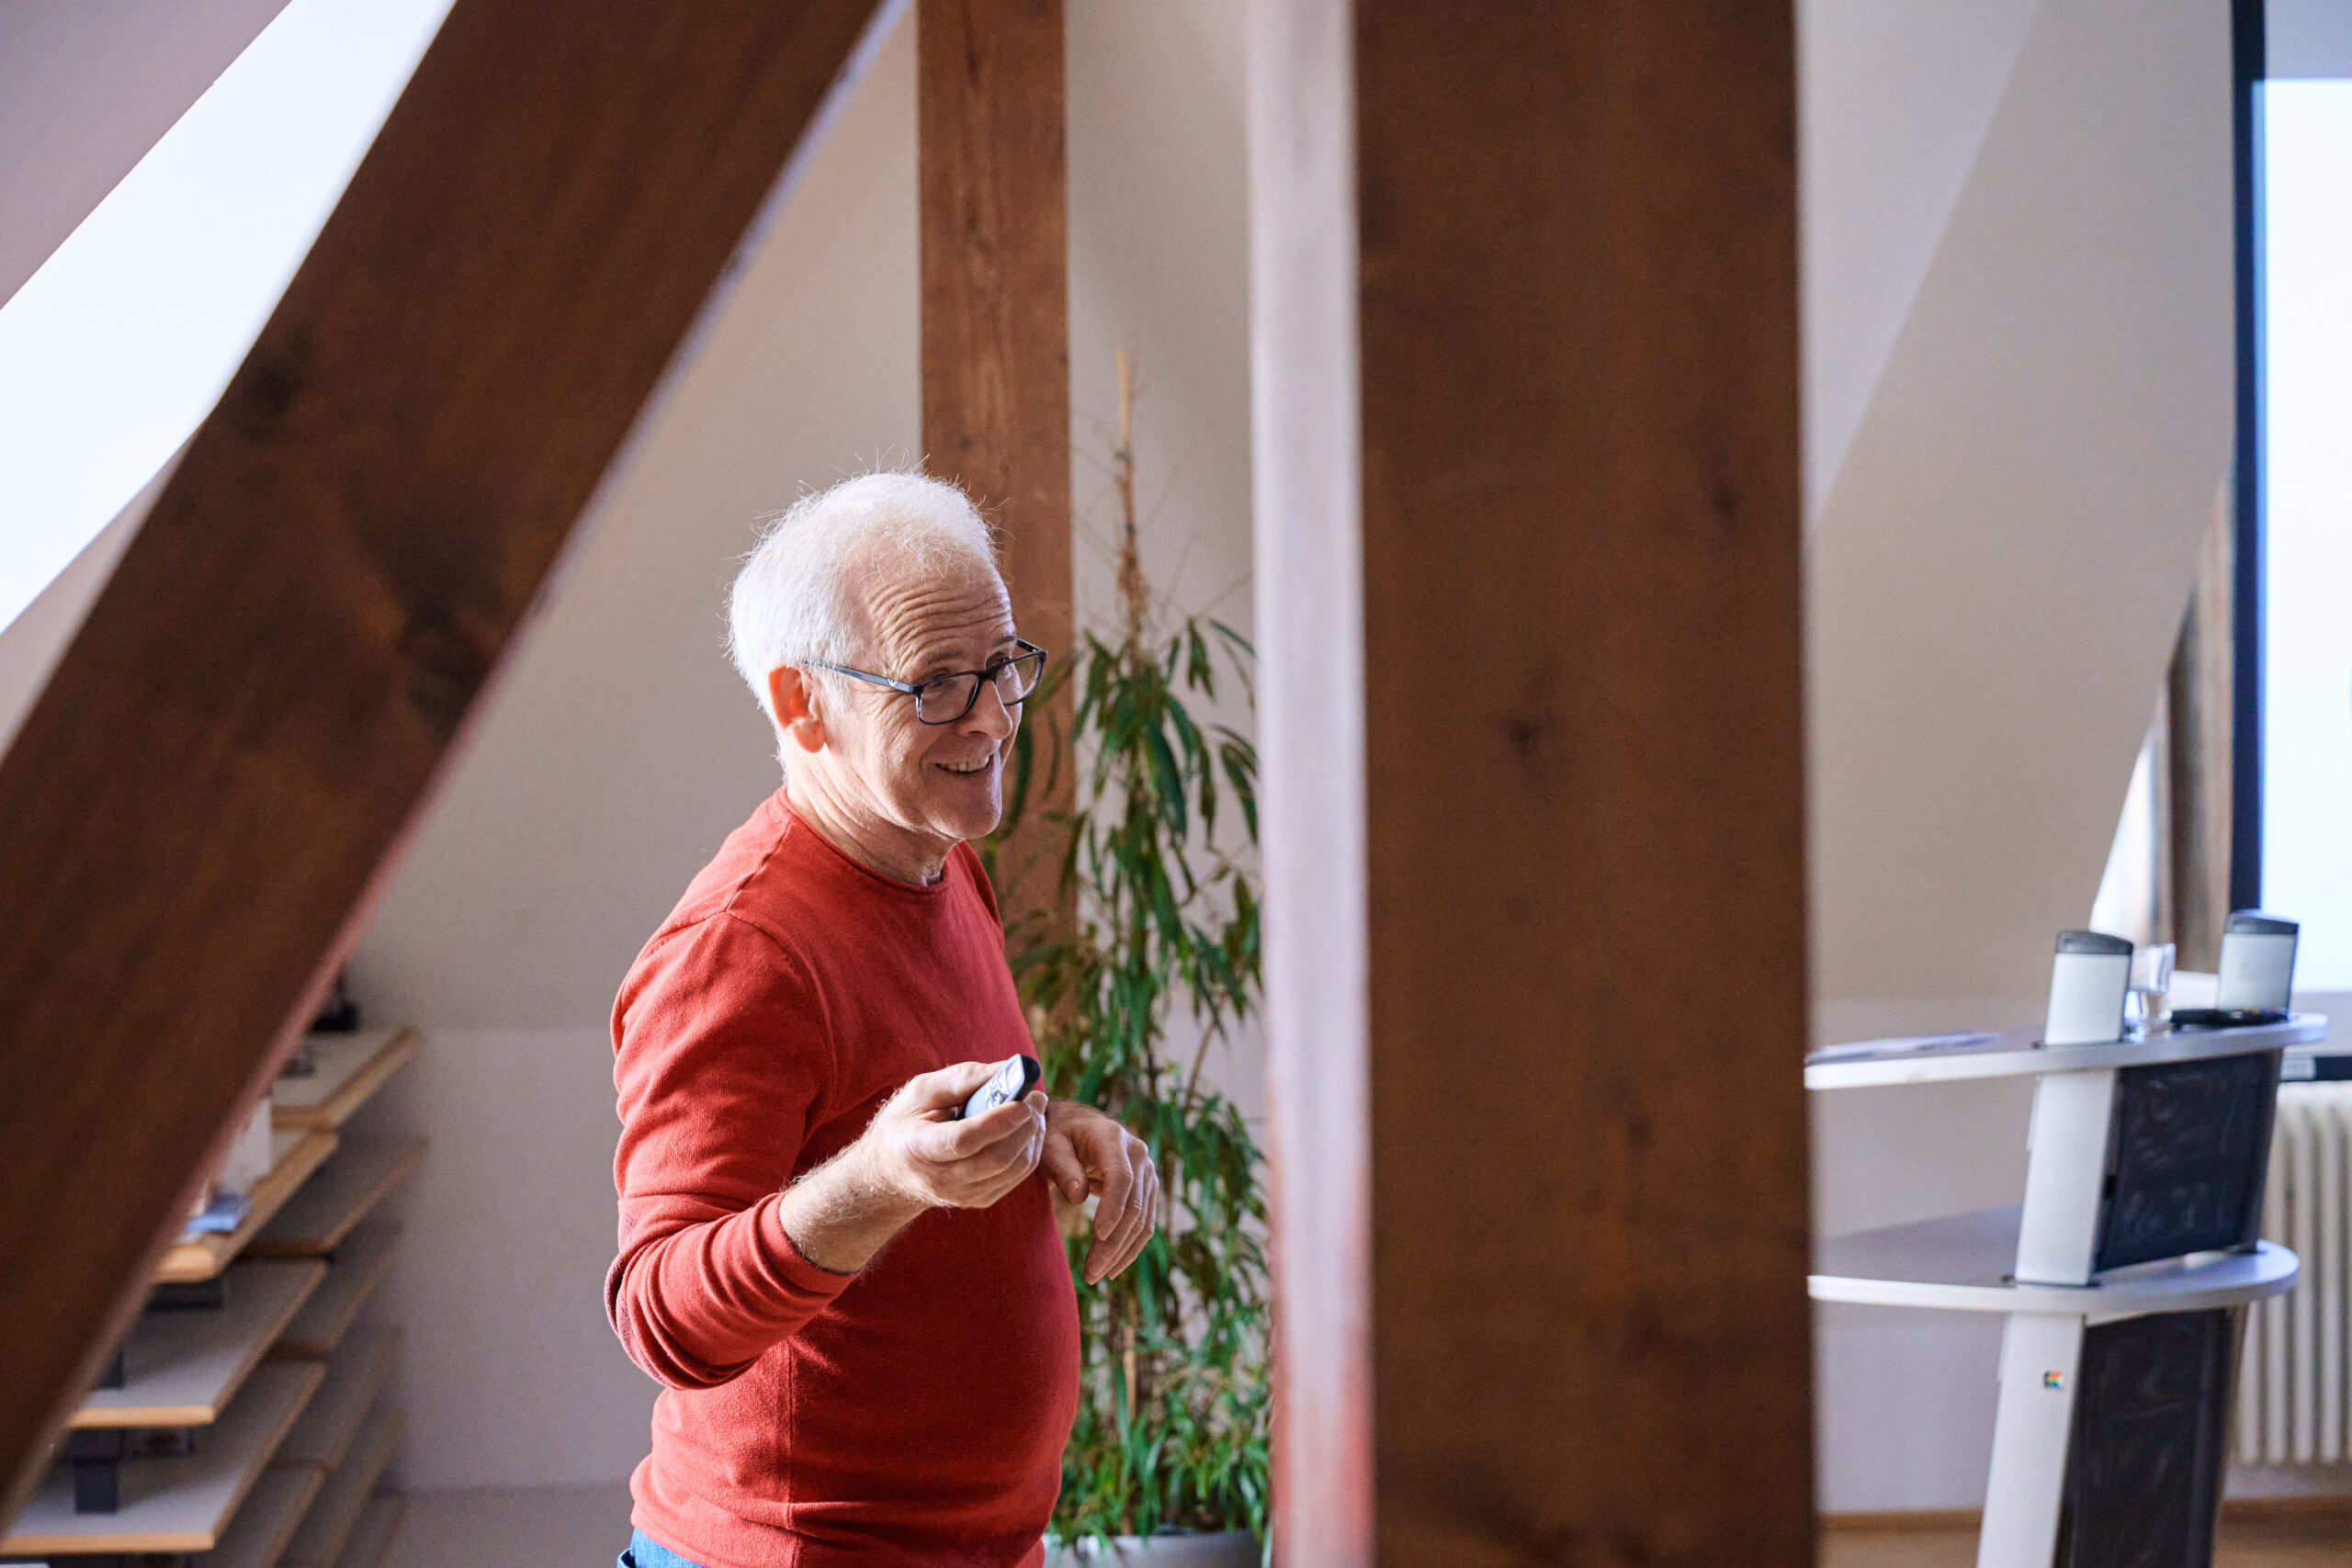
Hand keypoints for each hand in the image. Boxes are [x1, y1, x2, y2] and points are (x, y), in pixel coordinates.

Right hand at [864, 1060, 1046, 1210]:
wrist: (890, 1172)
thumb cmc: (906, 1123)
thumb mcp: (921, 1091)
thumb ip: (963, 1078)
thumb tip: (1010, 1069)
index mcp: (917, 1148)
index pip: (963, 1141)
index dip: (998, 1121)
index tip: (1023, 1101)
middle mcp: (939, 1179)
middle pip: (995, 1159)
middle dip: (1025, 1126)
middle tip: (1037, 1097)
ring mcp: (961, 1196)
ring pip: (1013, 1170)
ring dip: (1033, 1137)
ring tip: (1034, 1110)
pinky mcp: (978, 1200)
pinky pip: (1016, 1177)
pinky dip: (1030, 1151)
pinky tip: (1026, 1130)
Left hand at [1041, 1100, 1158, 1283]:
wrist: (1073, 1126)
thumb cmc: (1055, 1135)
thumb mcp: (1048, 1145)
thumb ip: (1062, 1167)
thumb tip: (1078, 1196)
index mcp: (1113, 1138)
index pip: (1122, 1177)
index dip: (1113, 1207)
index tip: (1099, 1235)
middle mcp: (1138, 1154)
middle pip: (1133, 1205)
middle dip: (1113, 1243)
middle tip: (1091, 1273)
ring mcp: (1147, 1172)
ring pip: (1142, 1219)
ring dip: (1122, 1252)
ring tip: (1096, 1275)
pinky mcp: (1146, 1188)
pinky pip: (1144, 1222)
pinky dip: (1130, 1247)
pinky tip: (1113, 1267)